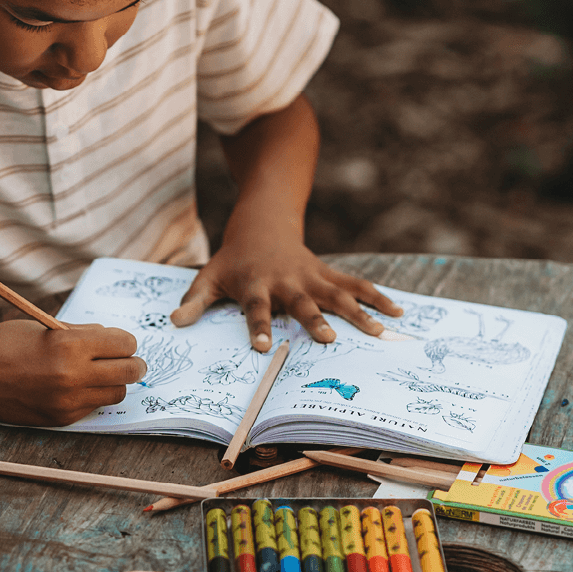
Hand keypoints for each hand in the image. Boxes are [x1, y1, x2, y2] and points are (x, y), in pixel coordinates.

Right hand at [0, 320, 146, 425]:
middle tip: (129, 361)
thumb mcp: (47, 327)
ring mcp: (68, 401)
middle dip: (133, 364)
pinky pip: (92, 408)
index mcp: (70, 344)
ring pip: (115, 394)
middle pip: (129, 372)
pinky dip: (91, 397)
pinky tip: (77, 387)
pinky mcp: (61, 419)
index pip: (124, 344)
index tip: (122, 343)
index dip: (126, 342)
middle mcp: (73, 375)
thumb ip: (82, 333)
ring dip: (114, 383)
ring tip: (101, 374)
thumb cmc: (7, 343)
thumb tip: (112, 337)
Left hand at [170, 214, 402, 349]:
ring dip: (357, 312)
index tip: (260, 347)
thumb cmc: (232, 261)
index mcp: (256, 285)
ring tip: (379, 332)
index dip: (257, 327)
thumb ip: (194, 301)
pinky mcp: (327, 273)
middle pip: (301, 302)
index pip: (255, 309)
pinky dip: (377, 297)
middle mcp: (286, 281)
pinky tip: (398, 312)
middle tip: (328, 339)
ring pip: (336, 294)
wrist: (262, 224)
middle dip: (314, 320)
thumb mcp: (208, 277)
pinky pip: (355, 285)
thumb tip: (174, 323)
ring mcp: (311, 276)